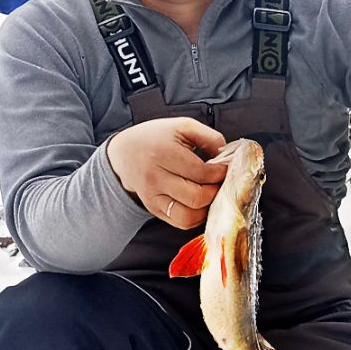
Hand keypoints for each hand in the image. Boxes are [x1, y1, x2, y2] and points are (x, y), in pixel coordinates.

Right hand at [105, 117, 227, 229]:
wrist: (124, 153)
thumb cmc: (157, 138)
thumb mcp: (182, 126)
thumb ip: (209, 137)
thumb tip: (226, 156)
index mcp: (163, 154)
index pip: (201, 173)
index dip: (220, 173)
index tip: (225, 168)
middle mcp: (155, 178)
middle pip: (197, 197)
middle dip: (215, 191)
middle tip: (219, 182)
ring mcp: (153, 197)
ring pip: (188, 216)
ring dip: (206, 208)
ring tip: (210, 194)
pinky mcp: (154, 209)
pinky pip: (181, 223)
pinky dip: (196, 217)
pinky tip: (200, 203)